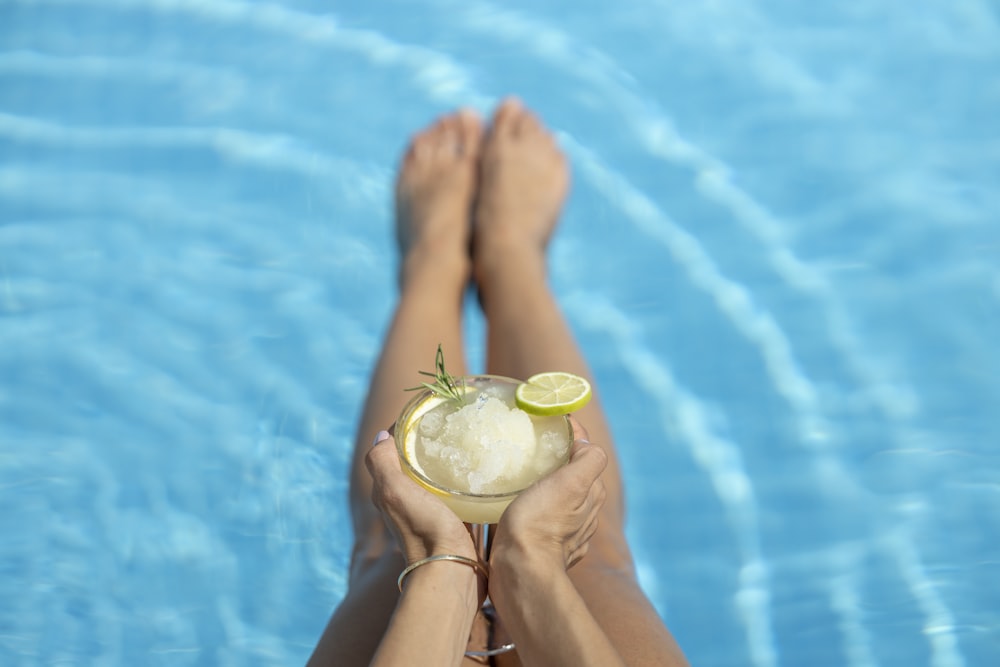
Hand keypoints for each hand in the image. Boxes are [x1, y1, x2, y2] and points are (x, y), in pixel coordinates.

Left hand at [365, 430, 477, 563]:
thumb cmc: (423, 530)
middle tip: (451, 423)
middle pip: (416, 464)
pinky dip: (463, 480)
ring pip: (437, 478)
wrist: (452, 572)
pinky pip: (457, 494)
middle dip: (429, 443)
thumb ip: (382, 463)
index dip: (405, 430)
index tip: (426, 412)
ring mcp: (432, 513)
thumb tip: (381, 435)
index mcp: (390, 492)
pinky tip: (479, 471)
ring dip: (448, 462)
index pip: (393, 451)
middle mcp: (407, 502)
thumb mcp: (394, 491)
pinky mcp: (455, 522)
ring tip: (468, 441)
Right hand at [491, 427, 607, 573]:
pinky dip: (536, 507)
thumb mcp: (570, 482)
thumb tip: (585, 441)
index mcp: (592, 493)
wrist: (520, 571)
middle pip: (574, 474)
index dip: (570, 434)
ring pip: (559, 497)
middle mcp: (586, 513)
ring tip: (520, 471)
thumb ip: (588, 459)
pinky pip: (544, 517)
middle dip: (557, 458)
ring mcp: (568, 533)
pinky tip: (519, 504)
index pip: (585, 452)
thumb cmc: (541, 522)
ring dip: (545, 484)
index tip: (547, 422)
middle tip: (530, 444)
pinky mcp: (548, 548)